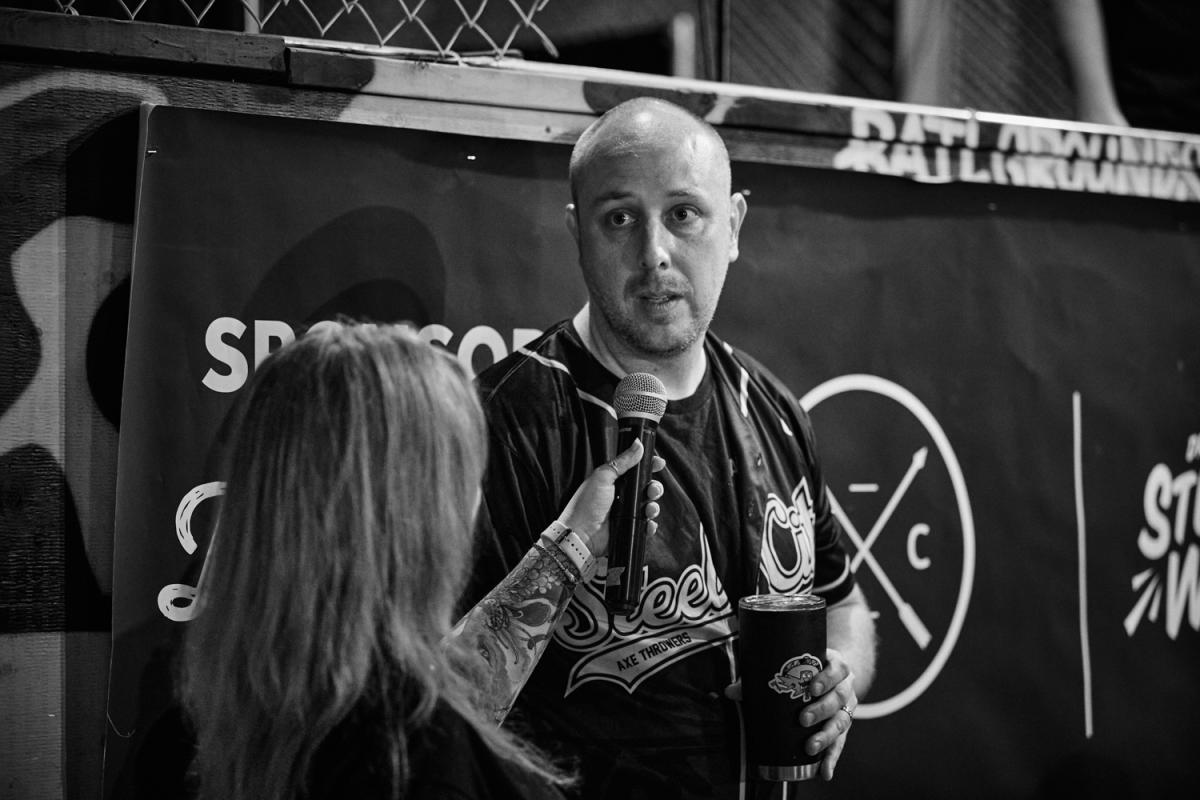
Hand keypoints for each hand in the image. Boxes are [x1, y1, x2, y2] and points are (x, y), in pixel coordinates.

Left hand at [557, 439, 664, 555]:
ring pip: (649, 506)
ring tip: (649, 509)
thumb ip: (623, 461)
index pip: (636, 470)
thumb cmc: (586, 504)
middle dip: (654, 488)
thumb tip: (638, 444)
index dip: (649, 466)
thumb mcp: (603, 477)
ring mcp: (626, 513)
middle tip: (652, 490)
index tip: (659, 463)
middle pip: (646, 488)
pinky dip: (650, 525)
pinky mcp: (629, 528)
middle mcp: (621, 496)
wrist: (581, 534)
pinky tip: (647, 523)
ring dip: (654, 506)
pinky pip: (646, 525)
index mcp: (614, 481)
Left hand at [723, 646, 858, 780]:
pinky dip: (832, 759)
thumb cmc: (808, 670)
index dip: (826, 678)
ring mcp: (846, 708)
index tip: (812, 688)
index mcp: (836, 667)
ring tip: (810, 746)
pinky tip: (824, 771)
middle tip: (803, 719)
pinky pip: (840, 744)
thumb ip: (764, 676)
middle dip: (821, 709)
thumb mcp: (793, 667)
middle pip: (838, 697)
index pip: (836, 670)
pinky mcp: (843, 728)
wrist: (835, 674)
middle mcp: (845, 687)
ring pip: (842, 722)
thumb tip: (731, 692)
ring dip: (826, 736)